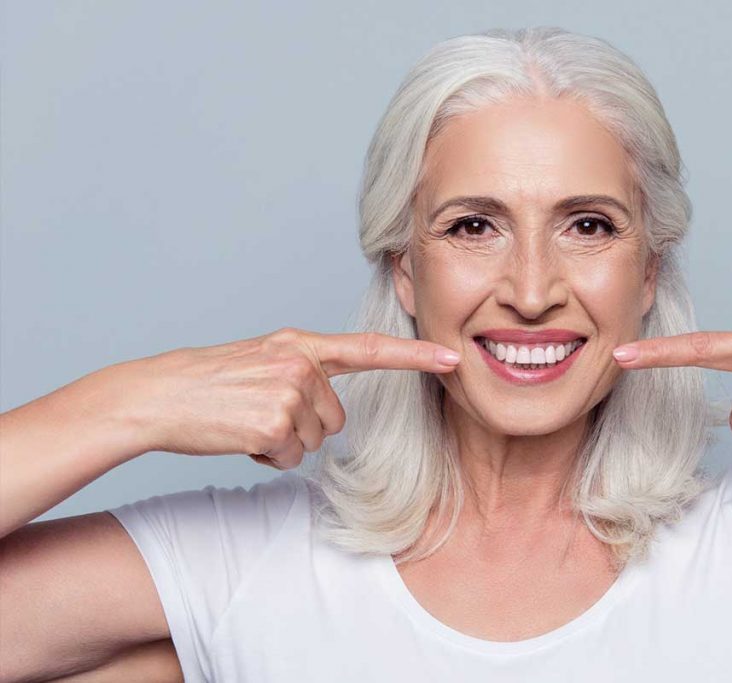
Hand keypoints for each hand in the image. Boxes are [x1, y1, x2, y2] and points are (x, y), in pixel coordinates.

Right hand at [116, 327, 460, 469]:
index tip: (452, 358)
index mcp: (300, 344)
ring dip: (285, 443)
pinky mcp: (275, 423)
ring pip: (315, 440)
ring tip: (246, 421)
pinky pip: (291, 457)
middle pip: (337, 418)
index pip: (369, 349)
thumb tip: (331, 407)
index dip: (414, 357)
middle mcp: (300, 362)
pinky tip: (240, 437)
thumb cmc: (210, 383)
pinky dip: (268, 457)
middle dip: (304, 426)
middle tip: (259, 412)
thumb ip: (303, 369)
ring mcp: (289, 392)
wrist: (158, 395)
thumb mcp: (262, 359)